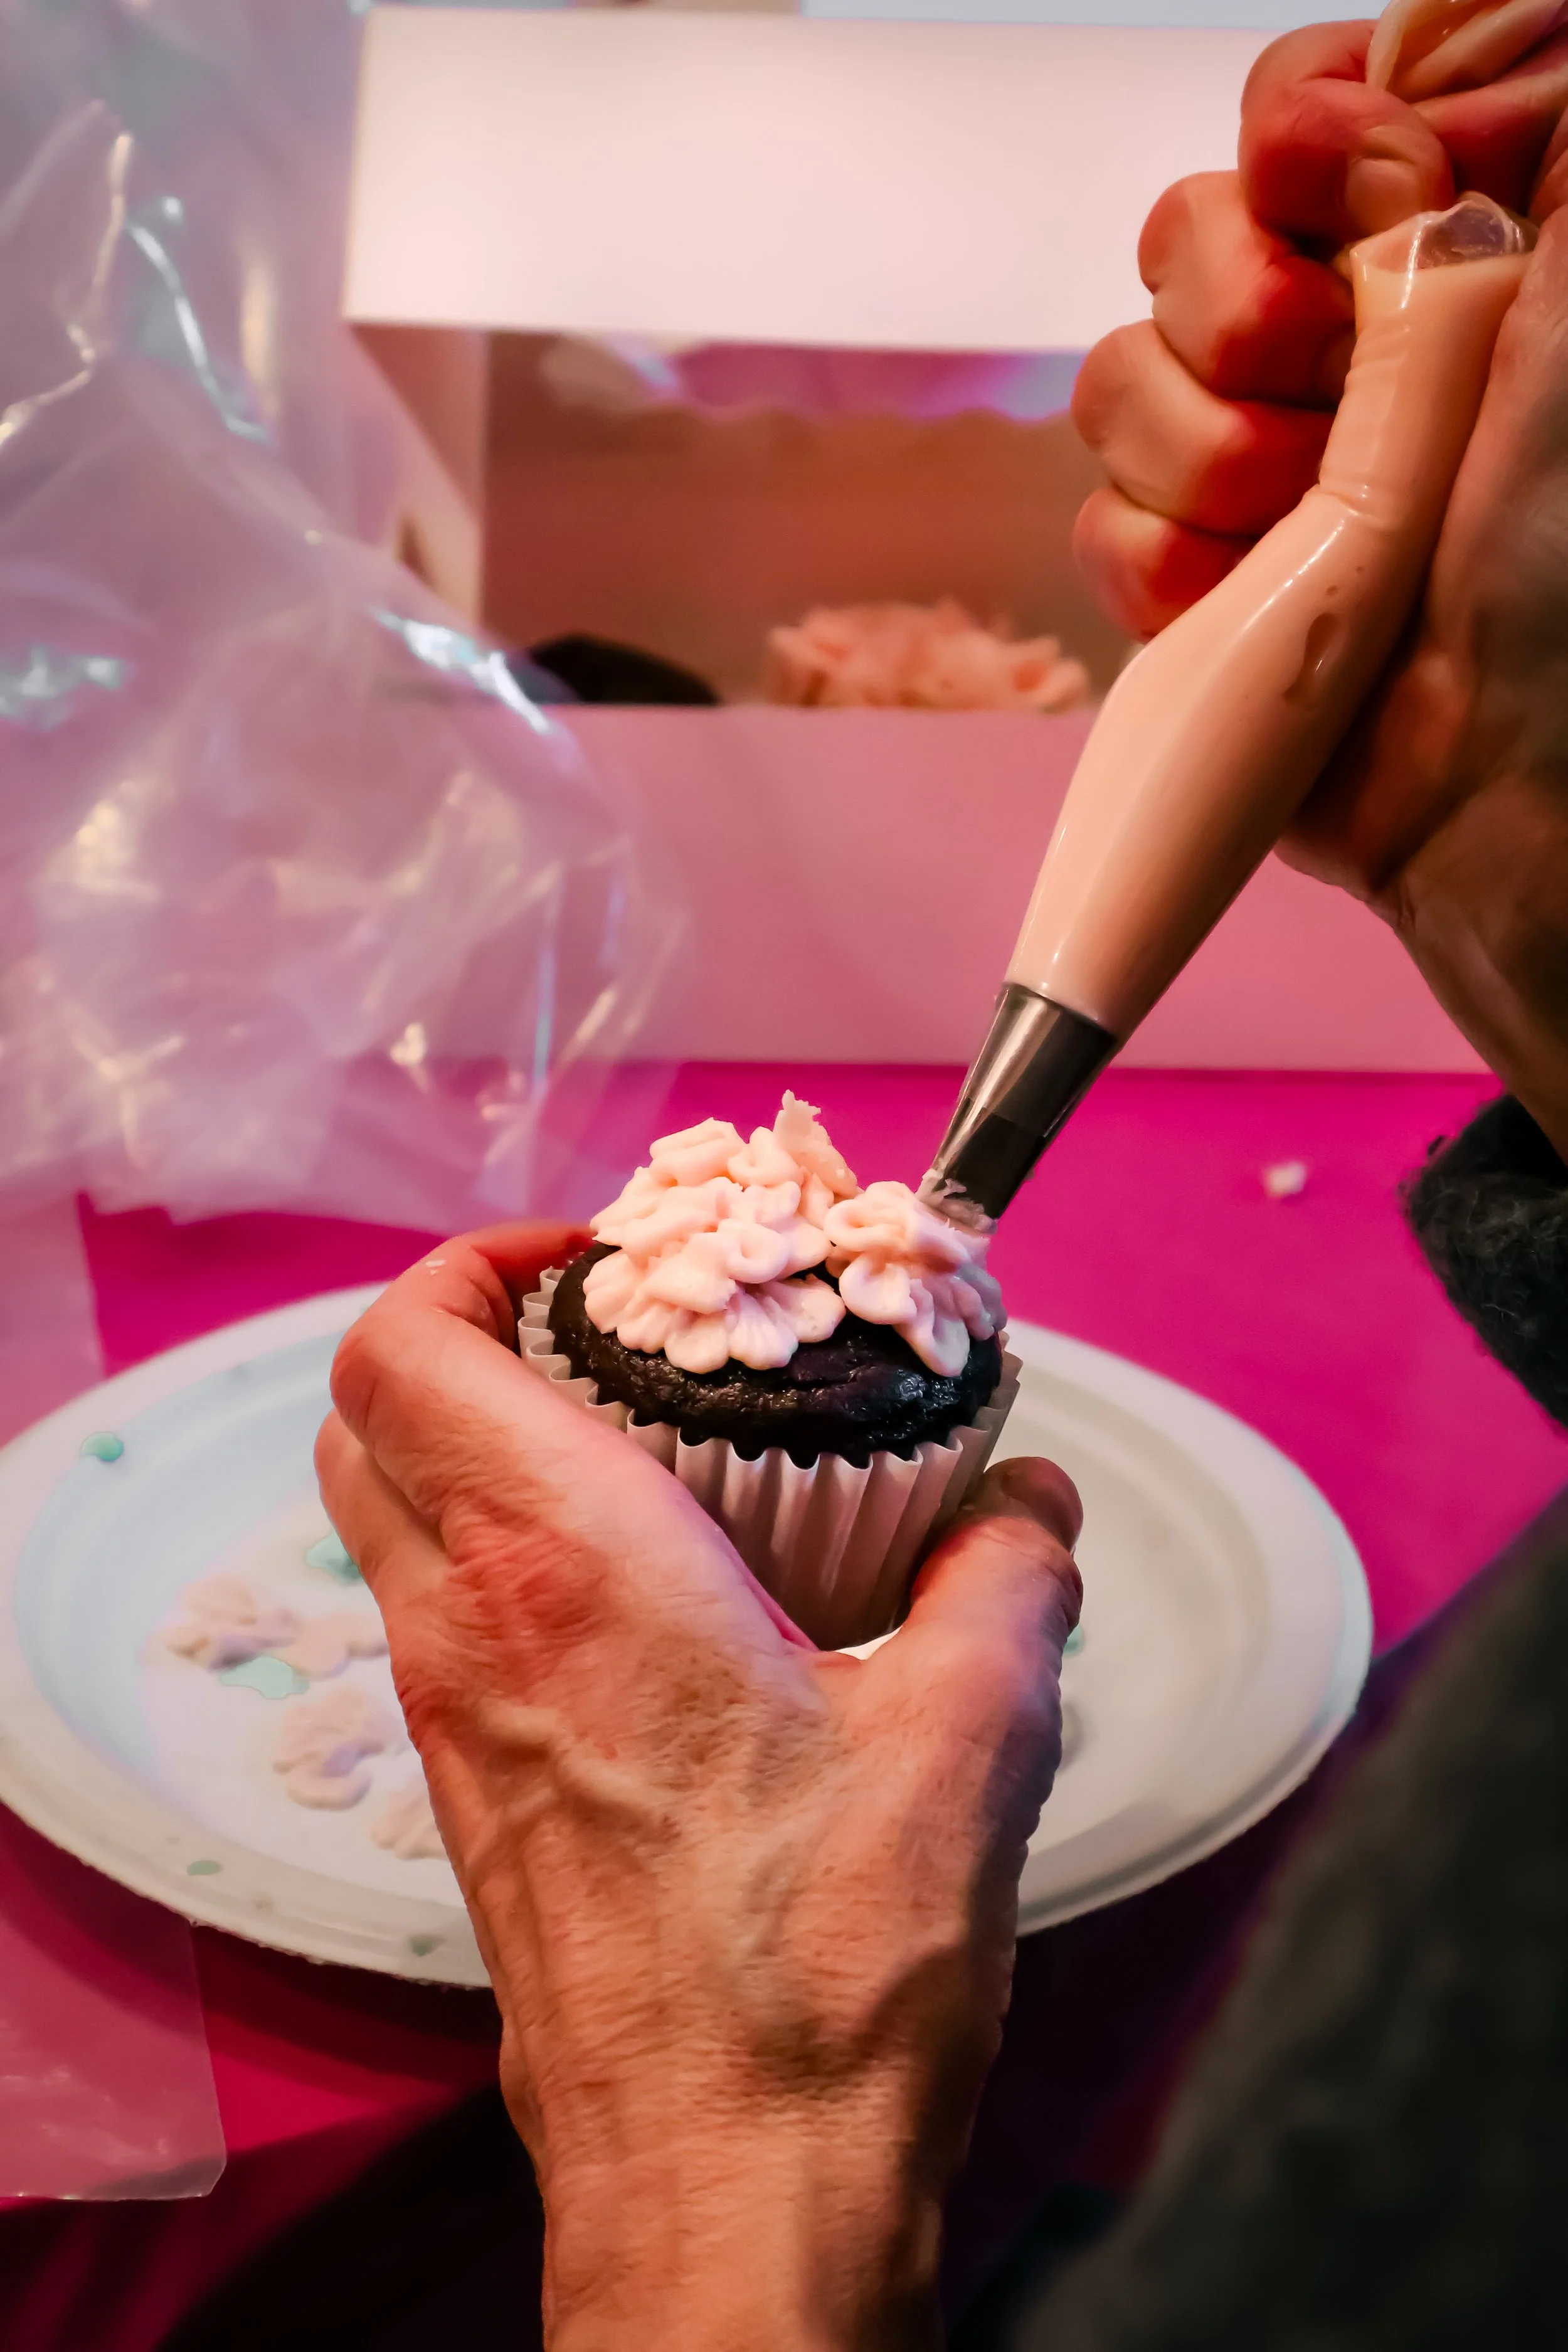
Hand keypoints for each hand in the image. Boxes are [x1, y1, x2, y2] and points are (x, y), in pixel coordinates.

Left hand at [317, 1223, 1081, 2351]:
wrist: (729, 2194)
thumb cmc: (827, 1975)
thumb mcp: (970, 1740)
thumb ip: (1006, 1580)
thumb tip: (1030, 1502)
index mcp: (566, 1568)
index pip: (406, 1345)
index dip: (470, 1260)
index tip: (587, 1256)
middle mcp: (469, 1631)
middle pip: (370, 1417)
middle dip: (463, 1335)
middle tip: (602, 1329)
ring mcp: (450, 1725)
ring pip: (392, 1522)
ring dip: (477, 1447)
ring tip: (636, 1448)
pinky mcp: (471, 1806)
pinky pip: (440, 1624)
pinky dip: (500, 1557)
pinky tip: (649, 1597)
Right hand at [1073, 20, 1567, 1153]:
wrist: (1517, 772)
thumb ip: (1536, 109)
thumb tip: (1417, 33)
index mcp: (1435, 242)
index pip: (1294, 105)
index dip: (1296, 138)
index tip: (1355, 190)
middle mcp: (1337, 340)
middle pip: (1182, 231)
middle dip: (1246, 317)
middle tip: (1342, 387)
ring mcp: (1250, 464)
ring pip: (1117, 380)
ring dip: (1209, 462)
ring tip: (1310, 528)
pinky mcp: (1184, 581)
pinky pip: (1097, 527)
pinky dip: (1169, 576)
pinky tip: (1248, 609)